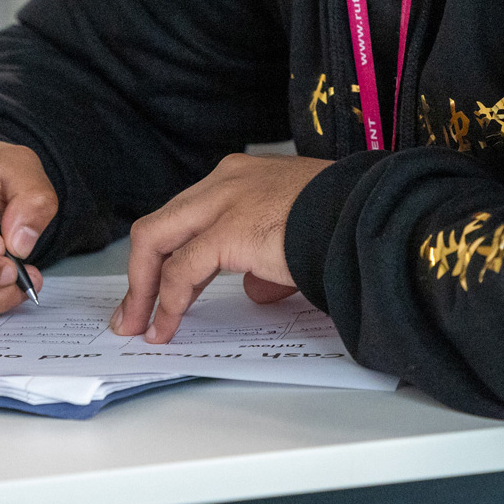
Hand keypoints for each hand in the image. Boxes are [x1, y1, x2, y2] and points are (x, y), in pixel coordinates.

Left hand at [109, 152, 330, 343]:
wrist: (371, 214)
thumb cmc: (346, 222)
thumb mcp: (297, 235)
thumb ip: (266, 260)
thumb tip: (252, 289)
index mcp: (242, 176)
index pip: (187, 215)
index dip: (169, 255)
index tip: (157, 288)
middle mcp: (225, 181)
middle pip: (160, 224)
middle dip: (140, 272)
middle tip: (132, 312)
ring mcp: (223, 201)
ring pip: (156, 240)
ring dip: (143, 289)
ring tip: (138, 326)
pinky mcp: (228, 230)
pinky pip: (181, 270)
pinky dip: (167, 302)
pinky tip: (166, 327)